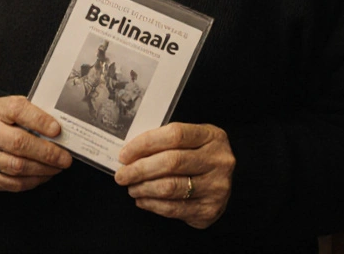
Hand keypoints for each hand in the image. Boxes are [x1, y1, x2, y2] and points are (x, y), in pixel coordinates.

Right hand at [0, 96, 72, 192]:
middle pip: (19, 143)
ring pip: (17, 167)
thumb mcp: (15, 109)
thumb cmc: (5, 122)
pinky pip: (13, 183)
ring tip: (58, 167)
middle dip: (47, 153)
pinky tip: (44, 175)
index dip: (39, 120)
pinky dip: (33, 181)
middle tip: (65, 158)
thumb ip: (35, 114)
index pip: (18, 111)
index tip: (57, 130)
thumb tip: (60, 130)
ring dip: (43, 169)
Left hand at [114, 122, 235, 228]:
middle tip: (121, 175)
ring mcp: (217, 186)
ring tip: (131, 187)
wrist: (222, 184)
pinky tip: (142, 200)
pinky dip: (152, 204)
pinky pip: (174, 208)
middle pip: (172, 162)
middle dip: (140, 169)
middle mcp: (218, 160)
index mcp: (212, 136)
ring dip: (144, 188)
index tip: (125, 154)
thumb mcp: (191, 141)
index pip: (175, 135)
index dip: (146, 143)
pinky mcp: (210, 209)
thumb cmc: (198, 157)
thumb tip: (129, 154)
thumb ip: (166, 142)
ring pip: (170, 187)